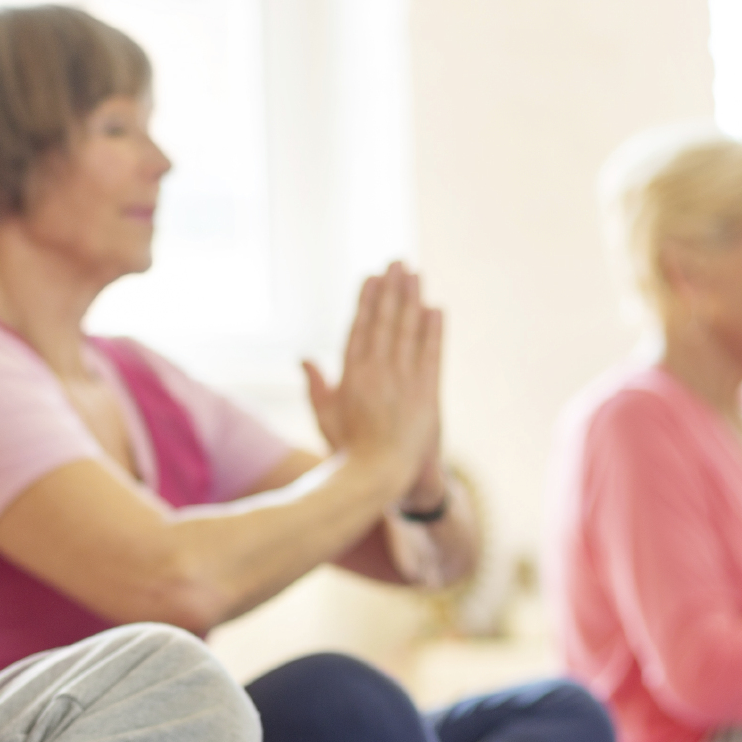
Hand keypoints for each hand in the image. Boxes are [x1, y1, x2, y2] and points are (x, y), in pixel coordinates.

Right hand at [302, 263, 443, 491]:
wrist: (381, 479)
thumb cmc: (349, 453)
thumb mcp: (325, 420)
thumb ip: (317, 387)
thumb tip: (305, 357)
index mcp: (351, 377)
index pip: (359, 329)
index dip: (367, 301)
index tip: (372, 277)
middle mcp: (376, 373)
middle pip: (384, 322)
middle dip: (391, 290)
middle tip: (397, 262)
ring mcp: (402, 382)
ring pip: (407, 331)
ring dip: (412, 300)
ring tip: (415, 274)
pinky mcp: (427, 393)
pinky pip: (431, 354)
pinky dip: (434, 331)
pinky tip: (436, 309)